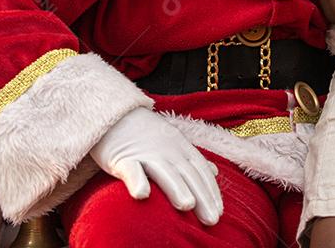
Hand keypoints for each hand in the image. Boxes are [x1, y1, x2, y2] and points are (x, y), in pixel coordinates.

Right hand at [89, 107, 222, 224]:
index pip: (201, 170)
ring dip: (176, 188)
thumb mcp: (174, 141)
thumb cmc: (145, 133)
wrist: (114, 113)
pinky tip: (142, 195)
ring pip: (164, 171)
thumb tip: (214, 171)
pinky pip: (130, 169)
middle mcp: (167, 150)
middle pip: (188, 174)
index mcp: (181, 147)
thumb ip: (193, 158)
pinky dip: (137, 181)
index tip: (220, 213)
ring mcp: (145, 152)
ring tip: (187, 206)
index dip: (211, 192)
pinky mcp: (121, 157)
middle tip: (212, 220)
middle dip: (202, 197)